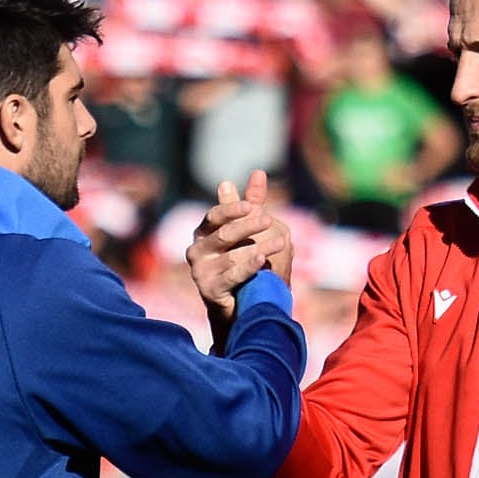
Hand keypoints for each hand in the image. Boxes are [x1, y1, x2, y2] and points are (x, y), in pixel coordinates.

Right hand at [186, 171, 292, 317]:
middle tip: (270, 220)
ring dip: (259, 247)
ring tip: (281, 242)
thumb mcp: (248, 230)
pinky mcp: (209, 291)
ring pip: (232, 255)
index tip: (253, 206)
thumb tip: (258, 172)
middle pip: (224, 234)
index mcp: (204, 232)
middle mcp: (197, 250)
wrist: (238, 305)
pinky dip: (248, 267)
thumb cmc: (241, 262)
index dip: (232, 209)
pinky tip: (262, 260)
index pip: (215, 215)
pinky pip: (232, 276)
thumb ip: (252, 203)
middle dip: (248, 226)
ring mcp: (200, 271)